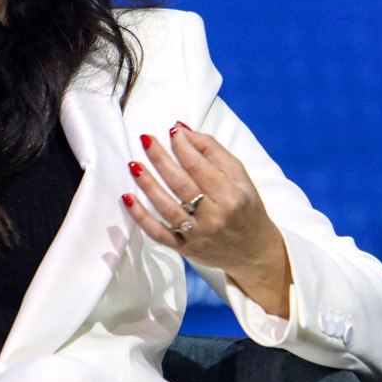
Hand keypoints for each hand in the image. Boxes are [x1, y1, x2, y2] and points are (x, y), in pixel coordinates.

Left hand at [122, 122, 291, 317]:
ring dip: (147, 184)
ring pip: (167, 208)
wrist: (253, 251)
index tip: (171, 131)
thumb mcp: (240, 177)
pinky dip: (140, 217)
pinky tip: (127, 199)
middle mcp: (214, 217)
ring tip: (133, 164)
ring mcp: (197, 235)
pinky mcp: (184, 248)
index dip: (182, 146)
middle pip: (180, 184)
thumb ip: (212, 151)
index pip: (199, 166)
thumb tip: (182, 130)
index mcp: (231, 196)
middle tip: (145, 139)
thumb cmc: (245, 207)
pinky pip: (158, 234)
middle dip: (160, 159)